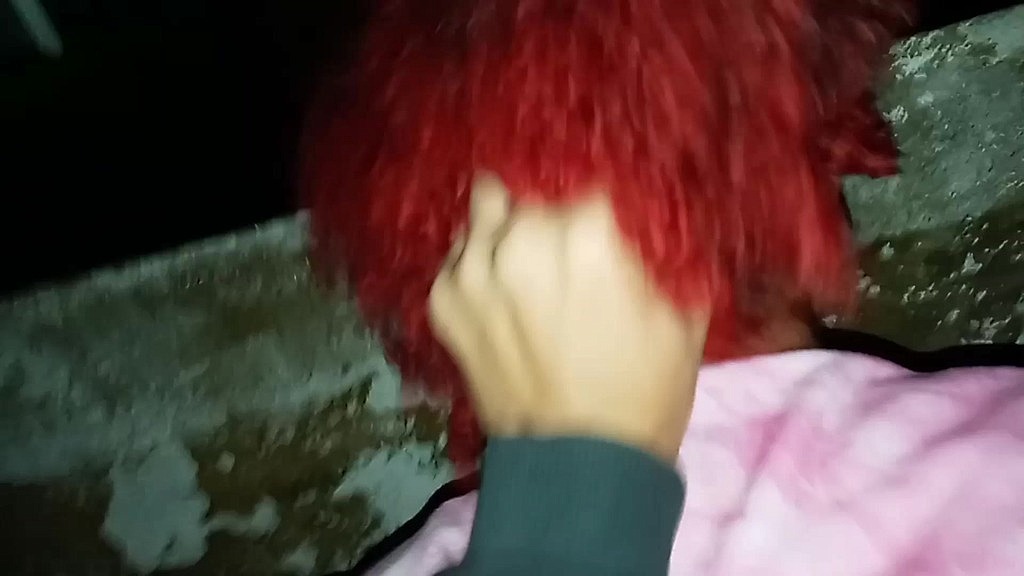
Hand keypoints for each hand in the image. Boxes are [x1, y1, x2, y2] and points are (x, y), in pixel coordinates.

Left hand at [428, 173, 709, 463]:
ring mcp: (472, 269)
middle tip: (562, 226)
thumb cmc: (646, 387)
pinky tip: (503, 291)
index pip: (585, 168)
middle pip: (529, 180)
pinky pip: (460, 257)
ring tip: (527, 255)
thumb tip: (646, 208)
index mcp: (585, 232)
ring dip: (507, 225)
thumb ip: (660, 246)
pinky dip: (480, 265)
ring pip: (486, 211)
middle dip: (548, 198)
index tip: (600, 195)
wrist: (581, 464)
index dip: (595, 182)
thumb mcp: (683, 309)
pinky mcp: (442, 301)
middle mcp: (518, 236)